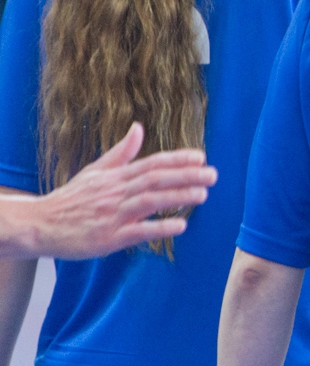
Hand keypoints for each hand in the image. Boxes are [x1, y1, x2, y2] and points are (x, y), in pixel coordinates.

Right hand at [12, 123, 214, 259]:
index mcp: (115, 176)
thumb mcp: (96, 171)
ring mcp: (113, 215)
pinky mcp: (109, 238)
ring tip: (202, 194)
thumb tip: (139, 128)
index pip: (151, 163)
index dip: (177, 159)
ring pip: (150, 201)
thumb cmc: (72, 198)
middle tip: (213, 174)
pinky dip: (160, 228)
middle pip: (155, 179)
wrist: (40, 224)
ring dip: (178, 197)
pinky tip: (181, 226)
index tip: (201, 157)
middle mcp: (116, 192)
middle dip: (186, 176)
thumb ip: (122, 152)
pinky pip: (138, 231)